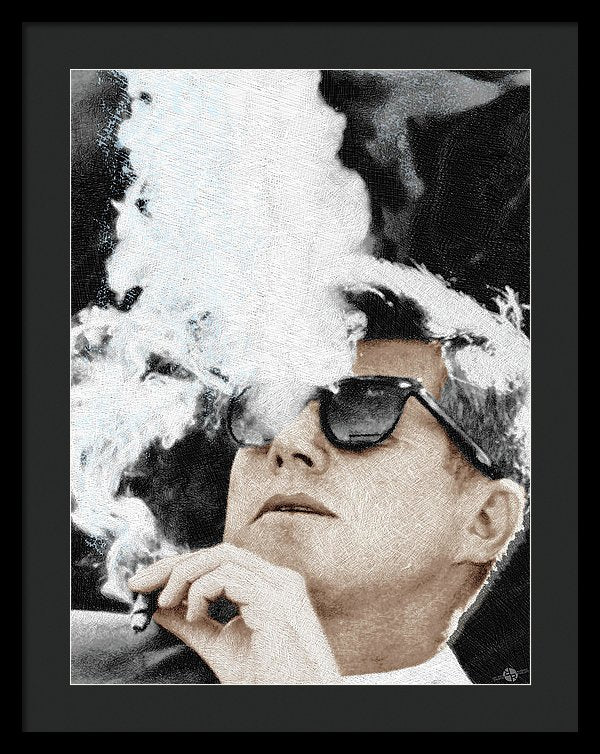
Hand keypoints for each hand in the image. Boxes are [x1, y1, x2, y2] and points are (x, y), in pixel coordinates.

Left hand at [128, 543, 341, 683]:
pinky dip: (202, 590)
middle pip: (218, 552)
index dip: (180, 567)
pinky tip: (193, 614)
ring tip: (166, 601)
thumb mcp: (222, 648)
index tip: (147, 583)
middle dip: (174, 564)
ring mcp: (280, 587)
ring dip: (184, 575)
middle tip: (141, 584)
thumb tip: (162, 608)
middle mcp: (277, 580)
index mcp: (268, 587)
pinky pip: (230, 577)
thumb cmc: (271, 680)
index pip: (219, 561)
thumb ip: (196, 625)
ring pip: (223, 557)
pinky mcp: (276, 602)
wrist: (299, 700)